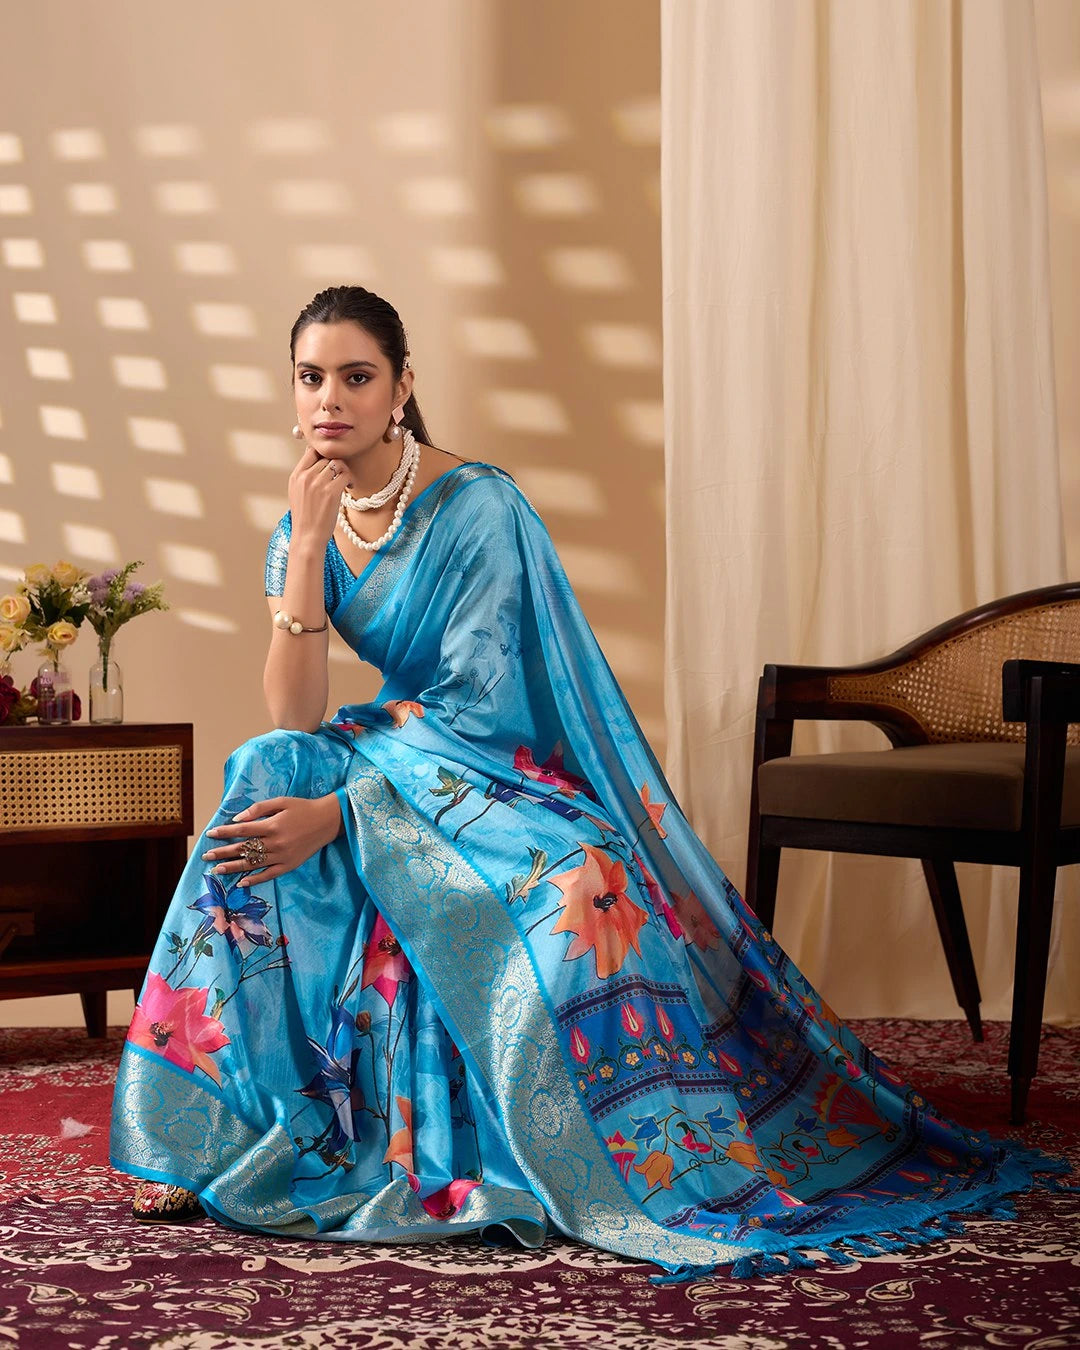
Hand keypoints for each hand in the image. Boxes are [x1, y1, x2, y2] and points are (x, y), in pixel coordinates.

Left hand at [201, 793, 343, 886]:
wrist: (328, 821)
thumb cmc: (303, 808)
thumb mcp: (281, 801)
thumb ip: (258, 808)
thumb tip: (237, 819)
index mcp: (272, 825)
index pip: (242, 830)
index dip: (224, 832)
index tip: (210, 834)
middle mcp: (275, 843)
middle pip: (243, 849)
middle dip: (223, 852)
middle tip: (206, 856)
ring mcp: (282, 856)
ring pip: (253, 864)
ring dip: (233, 867)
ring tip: (217, 869)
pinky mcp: (289, 865)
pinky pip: (269, 875)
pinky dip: (255, 879)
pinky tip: (241, 882)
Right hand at [288, 444, 350, 545]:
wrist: (307, 536)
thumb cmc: (305, 517)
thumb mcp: (296, 493)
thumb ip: (304, 476)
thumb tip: (315, 460)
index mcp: (295, 476)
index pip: (311, 451)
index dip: (323, 455)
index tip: (330, 463)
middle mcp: (305, 477)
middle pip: (326, 457)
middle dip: (335, 465)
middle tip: (340, 474)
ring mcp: (317, 483)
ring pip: (337, 463)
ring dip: (344, 471)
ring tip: (345, 481)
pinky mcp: (330, 492)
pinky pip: (345, 475)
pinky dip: (350, 479)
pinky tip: (349, 486)